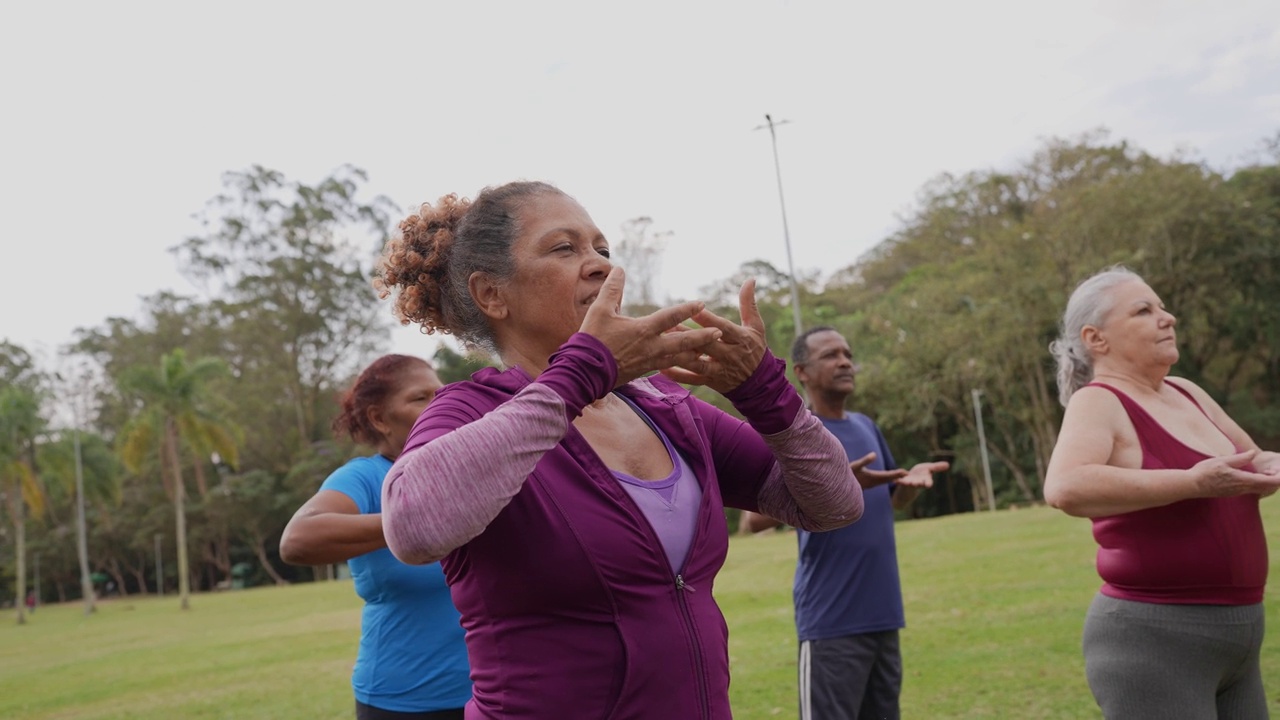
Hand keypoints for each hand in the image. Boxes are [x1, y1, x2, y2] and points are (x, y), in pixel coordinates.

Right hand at [580, 267, 721, 385]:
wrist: (584, 371)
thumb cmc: (592, 339)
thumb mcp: (600, 310)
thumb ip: (612, 289)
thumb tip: (619, 269)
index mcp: (644, 330)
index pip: (670, 317)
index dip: (687, 309)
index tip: (701, 303)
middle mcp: (651, 347)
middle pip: (684, 342)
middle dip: (703, 338)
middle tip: (719, 333)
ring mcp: (649, 362)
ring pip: (679, 358)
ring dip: (695, 354)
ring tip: (709, 353)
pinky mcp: (644, 372)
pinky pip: (667, 368)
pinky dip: (679, 365)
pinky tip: (685, 365)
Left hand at [660, 279, 768, 393]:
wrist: (760, 382)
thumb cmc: (755, 348)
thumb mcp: (756, 326)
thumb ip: (748, 303)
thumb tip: (750, 279)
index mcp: (740, 339)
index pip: (723, 328)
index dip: (708, 320)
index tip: (693, 310)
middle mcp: (730, 355)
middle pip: (707, 345)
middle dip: (689, 335)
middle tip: (669, 325)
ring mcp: (719, 370)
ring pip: (698, 363)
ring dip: (680, 354)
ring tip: (663, 344)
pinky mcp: (711, 382)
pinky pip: (692, 379)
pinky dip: (677, 375)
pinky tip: (661, 368)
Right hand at [849, 451, 906, 487]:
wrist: (840, 486)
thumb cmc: (847, 474)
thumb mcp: (855, 466)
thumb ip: (865, 460)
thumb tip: (874, 454)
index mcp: (872, 477)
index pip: (888, 475)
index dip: (897, 473)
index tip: (906, 472)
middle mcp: (873, 482)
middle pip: (888, 478)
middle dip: (898, 476)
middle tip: (908, 474)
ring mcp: (870, 483)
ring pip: (884, 480)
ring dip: (892, 477)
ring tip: (901, 475)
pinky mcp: (868, 483)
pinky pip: (880, 481)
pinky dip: (886, 479)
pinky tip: (887, 478)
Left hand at [899, 461, 948, 487]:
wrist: (910, 479)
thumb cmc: (921, 474)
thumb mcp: (929, 469)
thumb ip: (937, 467)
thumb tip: (948, 464)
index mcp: (925, 480)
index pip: (928, 482)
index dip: (928, 483)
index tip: (929, 485)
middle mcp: (918, 483)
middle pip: (918, 484)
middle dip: (917, 483)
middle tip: (916, 483)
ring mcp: (909, 483)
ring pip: (909, 483)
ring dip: (907, 483)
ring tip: (906, 482)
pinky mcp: (902, 482)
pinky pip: (899, 481)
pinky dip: (898, 480)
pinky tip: (895, 480)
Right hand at [1191, 450, 1279, 496]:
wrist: (1192, 485)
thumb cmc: (1205, 472)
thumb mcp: (1222, 461)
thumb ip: (1240, 458)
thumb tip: (1253, 453)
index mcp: (1243, 480)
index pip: (1269, 482)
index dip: (1278, 477)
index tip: (1278, 469)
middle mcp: (1243, 489)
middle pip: (1267, 488)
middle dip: (1275, 479)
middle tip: (1274, 468)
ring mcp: (1238, 492)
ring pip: (1260, 490)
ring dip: (1266, 481)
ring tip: (1266, 471)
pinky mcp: (1232, 493)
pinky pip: (1252, 490)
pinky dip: (1258, 484)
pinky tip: (1253, 476)